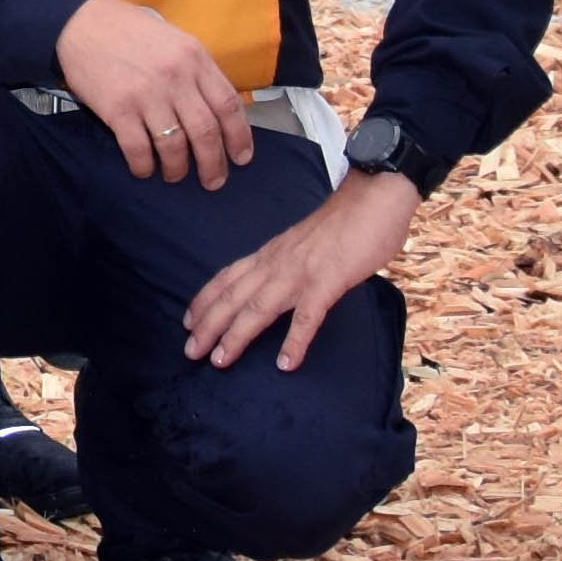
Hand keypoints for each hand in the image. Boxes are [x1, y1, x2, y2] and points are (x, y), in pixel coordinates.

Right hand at [56, 0, 255, 186]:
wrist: (79, 24)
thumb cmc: (130, 31)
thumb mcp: (174, 40)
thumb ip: (196, 71)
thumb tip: (216, 112)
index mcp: (194, 58)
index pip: (228, 105)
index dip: (239, 137)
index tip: (240, 158)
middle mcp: (175, 77)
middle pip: (206, 132)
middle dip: (213, 164)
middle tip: (213, 181)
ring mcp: (146, 95)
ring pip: (175, 146)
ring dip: (178, 169)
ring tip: (175, 174)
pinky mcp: (117, 109)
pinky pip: (138, 149)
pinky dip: (144, 166)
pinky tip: (144, 169)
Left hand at [185, 169, 420, 371]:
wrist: (373, 196)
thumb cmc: (344, 223)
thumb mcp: (303, 244)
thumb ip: (288, 263)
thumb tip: (280, 283)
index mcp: (271, 254)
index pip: (227, 278)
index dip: (205, 301)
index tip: (188, 322)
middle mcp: (277, 262)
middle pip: (233, 297)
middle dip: (208, 326)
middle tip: (190, 352)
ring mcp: (301, 271)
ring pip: (259, 307)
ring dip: (237, 335)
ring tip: (220, 362)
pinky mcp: (329, 279)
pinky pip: (308, 314)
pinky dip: (295, 340)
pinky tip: (286, 364)